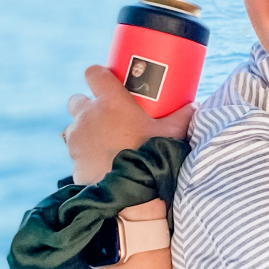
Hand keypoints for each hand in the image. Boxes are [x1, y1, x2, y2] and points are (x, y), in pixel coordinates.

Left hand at [64, 65, 194, 184]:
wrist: (131, 194)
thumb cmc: (152, 157)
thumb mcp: (173, 134)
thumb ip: (183, 116)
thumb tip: (195, 105)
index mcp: (110, 102)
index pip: (93, 73)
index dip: (99, 75)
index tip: (107, 82)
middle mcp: (88, 115)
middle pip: (78, 100)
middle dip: (89, 106)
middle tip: (107, 117)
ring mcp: (77, 138)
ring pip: (75, 127)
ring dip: (85, 131)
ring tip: (104, 143)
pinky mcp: (73, 160)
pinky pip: (76, 152)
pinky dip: (85, 154)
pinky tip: (100, 163)